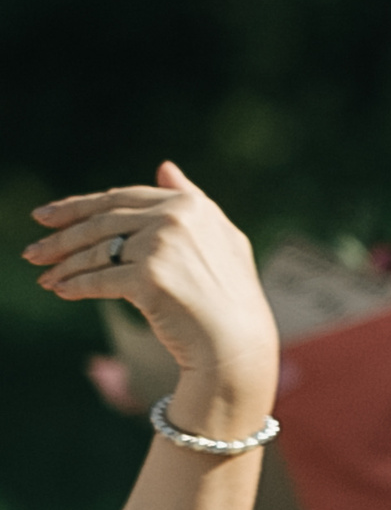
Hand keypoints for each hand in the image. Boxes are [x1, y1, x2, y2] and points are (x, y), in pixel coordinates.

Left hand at [27, 162, 278, 405]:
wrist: (238, 343)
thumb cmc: (229, 296)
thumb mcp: (219, 240)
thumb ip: (192, 200)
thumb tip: (165, 166)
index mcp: (193, 205)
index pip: (122, 198)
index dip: (80, 206)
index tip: (48, 215)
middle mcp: (177, 219)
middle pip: (103, 222)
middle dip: (61, 236)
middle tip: (33, 251)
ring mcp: (163, 246)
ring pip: (97, 251)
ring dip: (64, 265)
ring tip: (45, 276)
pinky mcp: (150, 277)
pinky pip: (98, 279)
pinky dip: (75, 286)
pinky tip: (60, 290)